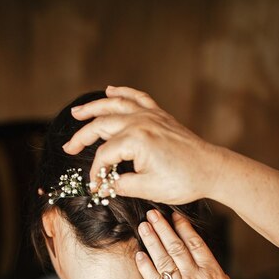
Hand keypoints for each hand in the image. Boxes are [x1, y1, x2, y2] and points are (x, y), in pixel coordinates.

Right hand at [64, 85, 223, 204]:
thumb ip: (122, 185)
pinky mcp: (160, 115)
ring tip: (77, 112)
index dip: (96, 172)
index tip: (94, 186)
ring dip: (94, 107)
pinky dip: (122, 92)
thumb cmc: (183, 180)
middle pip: (102, 125)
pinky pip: (137, 97)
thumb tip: (106, 184)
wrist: (211, 169)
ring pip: (115, 105)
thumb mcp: (148, 189)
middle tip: (68, 147)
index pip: (104, 155)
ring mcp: (151, 115)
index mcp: (136, 140)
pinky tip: (110, 90)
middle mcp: (141, 122)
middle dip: (82, 137)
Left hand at [135, 209, 248, 278]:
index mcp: (213, 273)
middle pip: (176, 247)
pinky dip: (145, 267)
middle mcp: (195, 277)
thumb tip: (209, 268)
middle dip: (163, 228)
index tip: (175, 216)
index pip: (196, 244)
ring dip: (152, 241)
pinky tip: (139, 254)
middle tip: (152, 213)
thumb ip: (216, 278)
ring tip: (143, 227)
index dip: (183, 228)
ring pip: (163, 259)